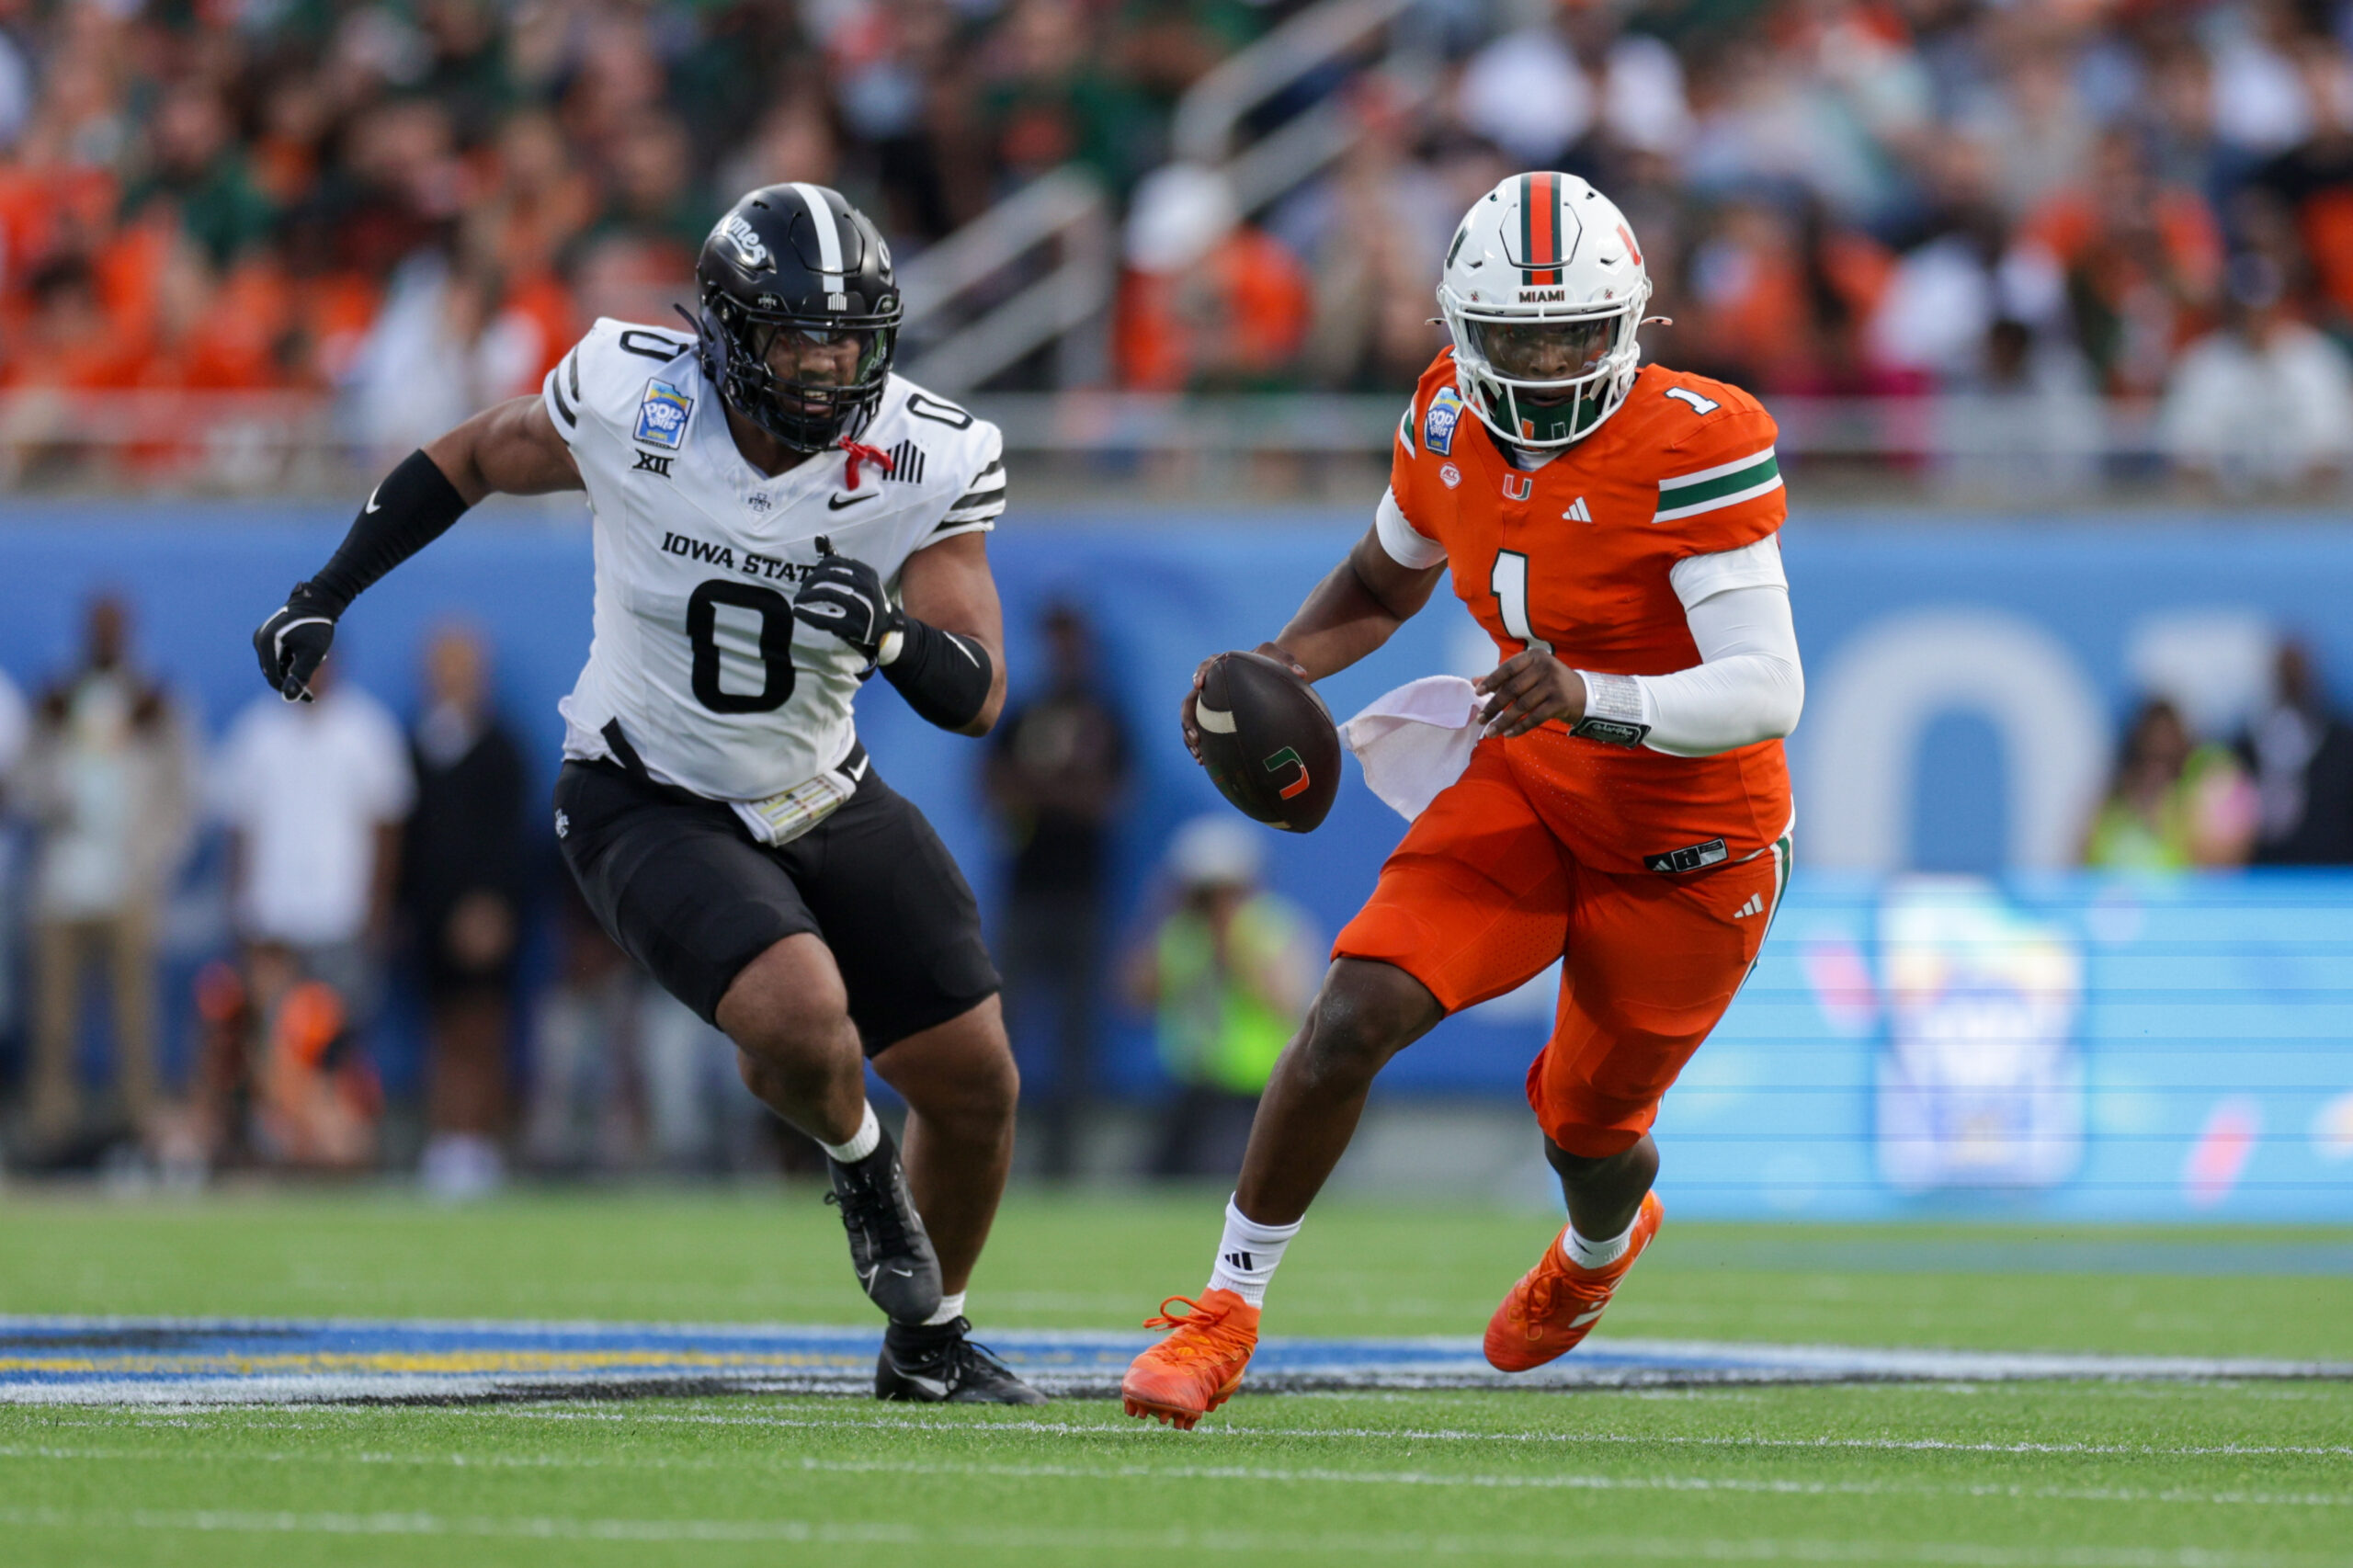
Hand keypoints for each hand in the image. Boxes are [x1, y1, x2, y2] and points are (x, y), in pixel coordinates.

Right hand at [253, 585, 338, 701]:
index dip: (292, 692)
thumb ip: (300, 674)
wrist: (318, 601)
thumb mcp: (312, 653)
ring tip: (317, 659)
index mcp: (266, 644)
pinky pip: (279, 655)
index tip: (311, 698)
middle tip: (316, 677)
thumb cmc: (317, 627)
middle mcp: (259, 640)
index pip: (274, 679)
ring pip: (278, 664)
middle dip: (294, 679)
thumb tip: (288, 698)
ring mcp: (263, 637)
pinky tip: (309, 653)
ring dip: (295, 668)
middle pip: (274, 672)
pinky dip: (293, 659)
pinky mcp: (269, 636)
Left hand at [792, 553, 898, 659]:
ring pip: (826, 594)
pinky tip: (798, 612)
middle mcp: (866, 588)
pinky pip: (825, 618)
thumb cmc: (867, 601)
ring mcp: (861, 607)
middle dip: (809, 583)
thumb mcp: (860, 580)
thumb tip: (818, 537)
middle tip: (802, 591)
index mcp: (867, 574)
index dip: (818, 569)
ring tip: (798, 600)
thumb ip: (840, 563)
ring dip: (806, 596)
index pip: (834, 563)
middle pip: (828, 577)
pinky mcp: (853, 626)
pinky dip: (807, 614)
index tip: (813, 577)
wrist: (887, 629)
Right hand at [1180, 641, 1305, 763]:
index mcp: (1219, 666)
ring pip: (1191, 720)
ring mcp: (1206, 704)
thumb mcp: (1277, 658)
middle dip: (1188, 720)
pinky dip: (1200, 746)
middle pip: (1190, 702)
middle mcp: (1208, 686)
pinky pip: (1200, 732)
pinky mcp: (1210, 718)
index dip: (1199, 675)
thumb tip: (1302, 673)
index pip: (1205, 667)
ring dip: (1189, 737)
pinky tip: (1204, 762)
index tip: (1198, 684)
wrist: (1264, 674)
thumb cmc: (1269, 663)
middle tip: (1195, 736)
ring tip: (1198, 755)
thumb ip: (1287, 662)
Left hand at [1476, 647, 1584, 738]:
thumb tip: (1474, 682)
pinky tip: (1508, 734)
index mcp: (1535, 656)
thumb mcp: (1528, 674)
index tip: (1477, 693)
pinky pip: (1535, 718)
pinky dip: (1520, 727)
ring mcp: (1554, 684)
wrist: (1583, 694)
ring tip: (1490, 732)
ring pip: (1522, 706)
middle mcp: (1545, 667)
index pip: (1508, 668)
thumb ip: (1503, 678)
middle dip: (1493, 706)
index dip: (1491, 681)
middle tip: (1480, 719)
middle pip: (1513, 689)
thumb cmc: (1548, 683)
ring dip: (1503, 721)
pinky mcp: (1560, 702)